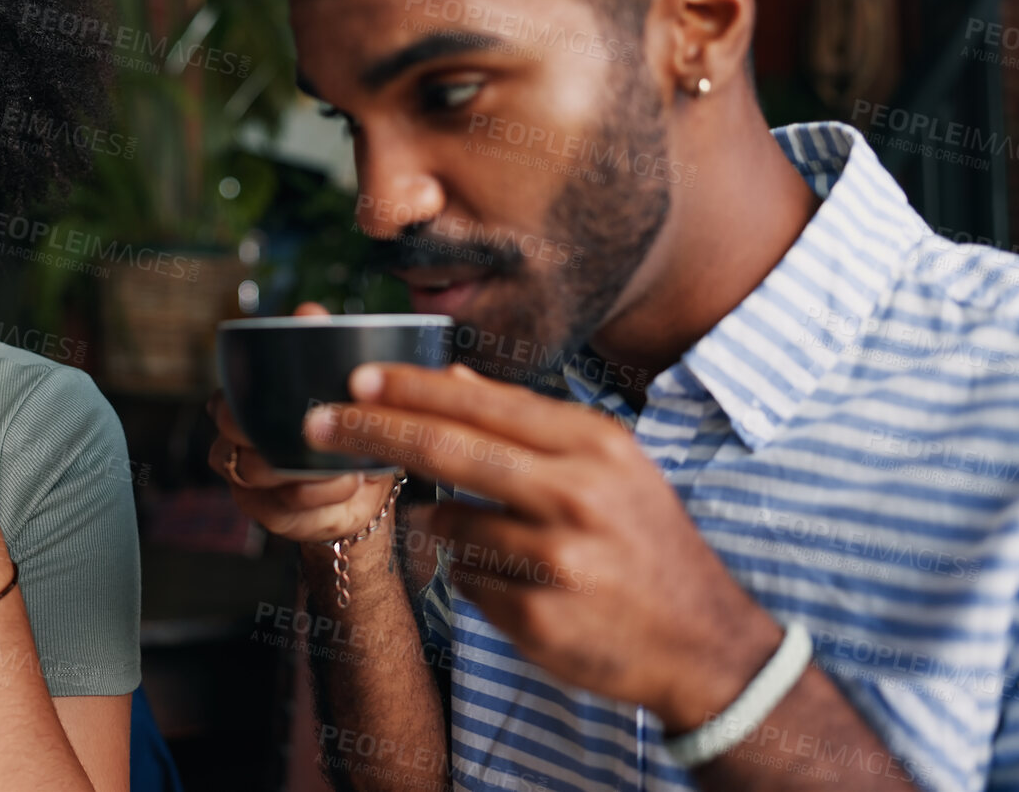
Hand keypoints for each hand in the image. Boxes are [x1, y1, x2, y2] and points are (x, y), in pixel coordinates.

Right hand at [206, 303, 402, 542]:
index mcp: (243, 407)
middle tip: (318, 432)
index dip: (242, 404)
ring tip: (348, 464)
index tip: (285, 402)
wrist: (365, 483)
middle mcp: (236, 445)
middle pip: (233, 441)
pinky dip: (319, 497)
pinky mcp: (269, 515)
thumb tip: (307, 312)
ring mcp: (248, 484)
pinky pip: (284, 507)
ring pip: (261, 473)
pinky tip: (346, 486)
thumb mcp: (339, 383)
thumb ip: (320, 345)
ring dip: (307, 469)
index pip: (224, 403)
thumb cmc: (344, 426)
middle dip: (273, 438)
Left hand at [303, 362, 780, 729]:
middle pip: (449, 451)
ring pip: (448, 523)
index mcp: (594, 446)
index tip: (356, 377)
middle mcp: (577, 496)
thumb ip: (528, 424)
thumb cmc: (644, 540)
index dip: (411, 390)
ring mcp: (555, 560)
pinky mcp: (536, 617)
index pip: (483, 405)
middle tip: (317, 421)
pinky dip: (474, 575)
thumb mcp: (608, 465)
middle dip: (372, 431)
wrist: (702, 641)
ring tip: (483, 532)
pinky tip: (520, 583)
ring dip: (441, 524)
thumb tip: (451, 378)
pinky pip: (466, 581)